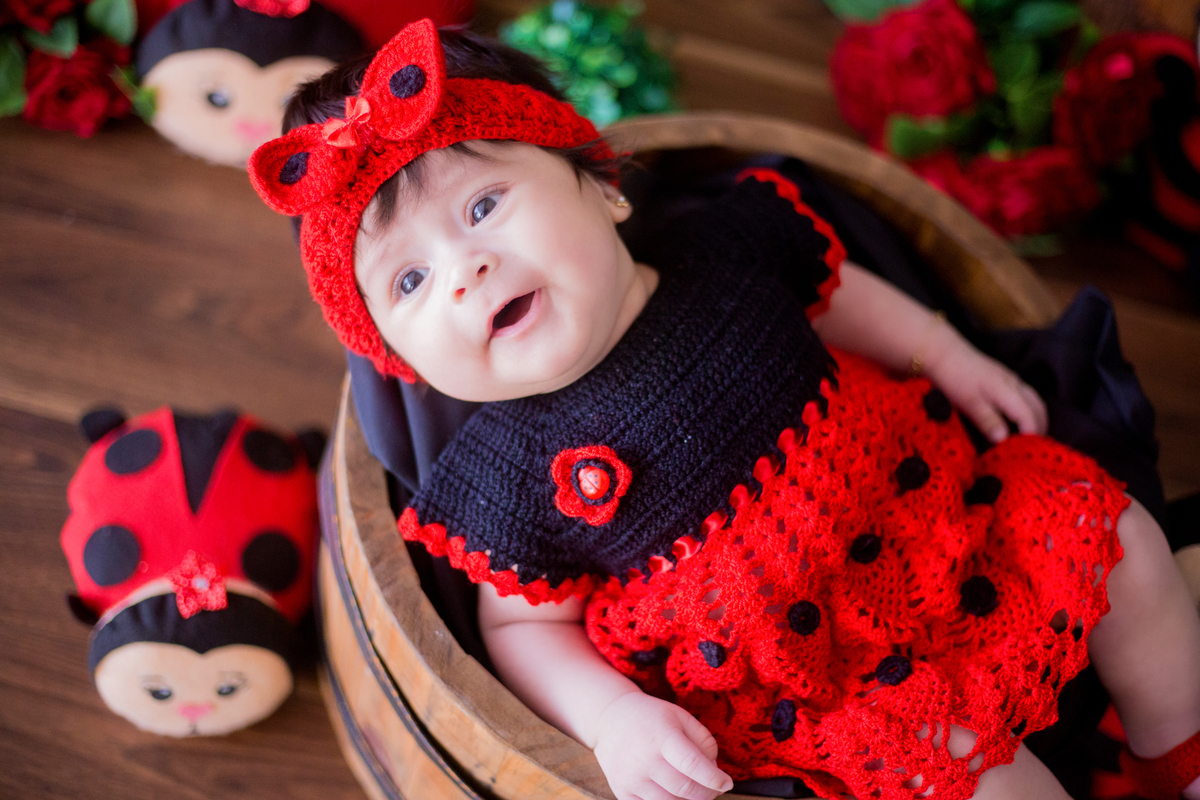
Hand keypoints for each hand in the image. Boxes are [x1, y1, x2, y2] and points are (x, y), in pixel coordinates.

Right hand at [593, 691, 733, 799]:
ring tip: (696, 792)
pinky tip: (676, 796)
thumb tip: (714, 770)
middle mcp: (645, 760)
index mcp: (662, 737)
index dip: (713, 778)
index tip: (726, 783)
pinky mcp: (623, 792)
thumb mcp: (680, 716)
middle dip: (707, 793)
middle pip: (685, 790)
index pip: (692, 764)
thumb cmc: (651, 718)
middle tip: (713, 788)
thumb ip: (703, 740)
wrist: (609, 719)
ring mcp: (632, 779)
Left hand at [925, 331, 1047, 443]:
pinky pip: (1025, 395)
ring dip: (1036, 418)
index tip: (1029, 452)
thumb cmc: (955, 379)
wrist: (944, 353)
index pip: (1029, 415)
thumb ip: (988, 421)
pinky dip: (1028, 410)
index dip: (1032, 434)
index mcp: (1008, 391)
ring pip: (1034, 400)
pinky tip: (1017, 420)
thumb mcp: (969, 403)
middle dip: (1040, 427)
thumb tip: (1004, 440)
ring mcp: (1011, 379)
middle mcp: (1015, 383)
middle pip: (1038, 407)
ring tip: (1028, 437)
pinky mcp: (1004, 378)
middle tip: (1033, 447)